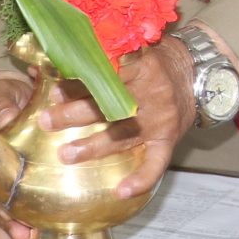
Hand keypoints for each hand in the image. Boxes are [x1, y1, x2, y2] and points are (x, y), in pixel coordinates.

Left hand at [0, 38, 195, 238]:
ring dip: (95, 146)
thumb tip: (41, 65)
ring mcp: (160, 118)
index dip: (79, 80)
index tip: (53, 87)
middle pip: (111, 104)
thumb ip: (95, 56)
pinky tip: (120, 191)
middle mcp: (151, 91)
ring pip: (125, 134)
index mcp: (139, 64)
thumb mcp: (131, 47)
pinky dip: (141, 179)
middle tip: (47, 121)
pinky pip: (156, 162)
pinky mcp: (169, 139)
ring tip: (67, 154)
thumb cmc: (154, 61)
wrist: (197, 74)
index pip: (107, 72)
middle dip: (76, 113)